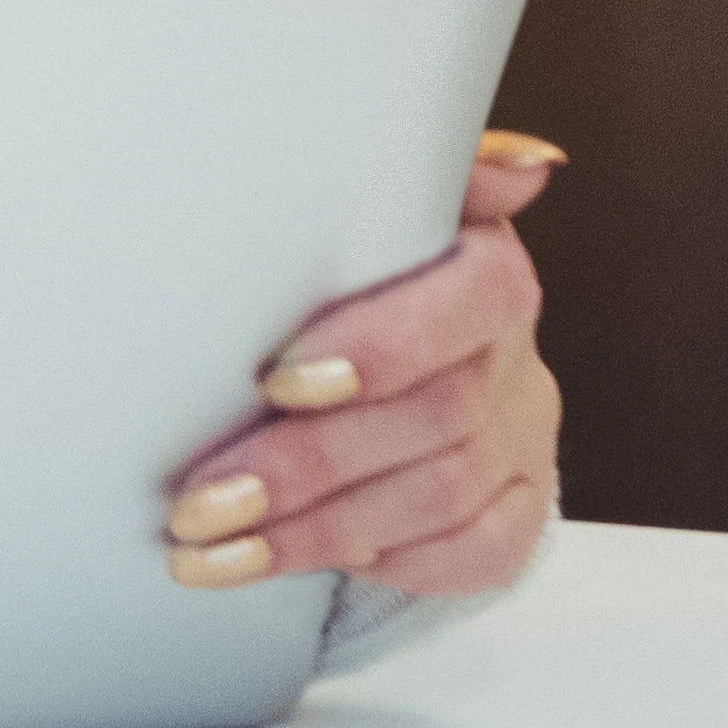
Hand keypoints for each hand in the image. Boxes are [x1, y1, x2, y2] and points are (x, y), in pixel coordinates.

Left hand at [167, 133, 564, 603]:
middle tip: (201, 498)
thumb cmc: (366, 278)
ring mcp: (522, 445)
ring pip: (434, 501)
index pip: (466, 304)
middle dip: (306, 464)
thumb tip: (526, 162)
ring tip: (209, 543)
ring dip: (312, 530)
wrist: (412, 362)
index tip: (279, 378)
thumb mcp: (374, 214)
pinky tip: (282, 562)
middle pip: (434, 420)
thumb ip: (413, 171)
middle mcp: (515, 364)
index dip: (381, 347)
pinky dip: (369, 565)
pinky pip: (462, 558)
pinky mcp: (515, 516)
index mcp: (490, 273)